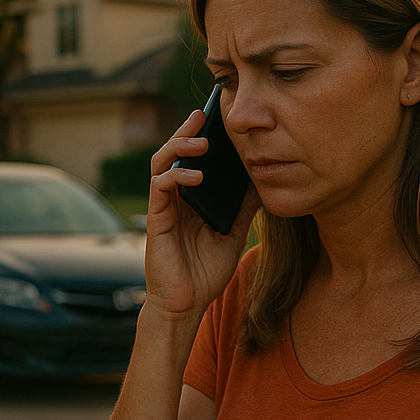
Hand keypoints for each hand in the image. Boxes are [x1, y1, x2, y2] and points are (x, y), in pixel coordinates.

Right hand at [143, 110, 259, 321]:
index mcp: (189, 198)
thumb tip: (264, 181)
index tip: (215, 119)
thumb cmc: (205, 271)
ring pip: (161, 163)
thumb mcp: (233, 233)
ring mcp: (163, 207)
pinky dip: (176, 177)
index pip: (191, 159)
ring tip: (201, 141)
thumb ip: (243, 207)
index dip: (200, 137)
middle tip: (202, 116)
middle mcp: (173, 198)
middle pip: (173, 153)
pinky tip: (195, 176)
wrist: (187, 304)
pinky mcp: (156, 219)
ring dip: (179, 147)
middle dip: (186, 132)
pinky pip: (159, 188)